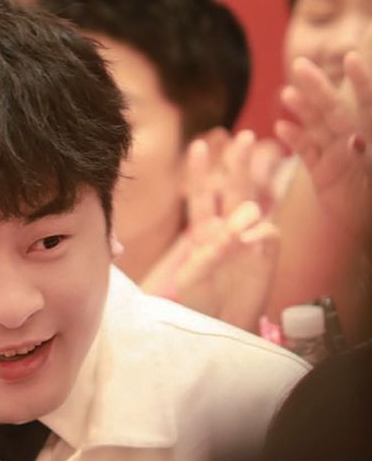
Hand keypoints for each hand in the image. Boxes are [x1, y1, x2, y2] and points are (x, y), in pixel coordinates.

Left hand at [142, 132, 280, 331]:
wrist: (222, 324)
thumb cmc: (199, 303)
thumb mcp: (192, 278)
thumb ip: (208, 254)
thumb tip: (234, 231)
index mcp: (203, 231)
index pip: (202, 195)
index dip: (201, 171)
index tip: (199, 145)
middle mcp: (227, 229)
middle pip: (233, 188)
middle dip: (238, 162)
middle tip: (244, 136)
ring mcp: (250, 238)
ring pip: (252, 206)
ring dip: (243, 210)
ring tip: (232, 237)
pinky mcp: (268, 251)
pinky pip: (266, 232)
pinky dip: (257, 236)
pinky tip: (249, 248)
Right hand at [275, 54, 371, 238]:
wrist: (367, 230)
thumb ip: (361, 157)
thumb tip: (352, 141)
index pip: (370, 104)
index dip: (362, 82)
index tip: (351, 58)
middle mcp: (356, 141)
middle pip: (336, 110)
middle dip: (319, 87)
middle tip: (301, 64)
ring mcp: (338, 156)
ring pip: (318, 127)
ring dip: (303, 109)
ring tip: (287, 93)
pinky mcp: (322, 172)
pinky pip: (307, 152)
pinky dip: (294, 140)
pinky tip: (281, 127)